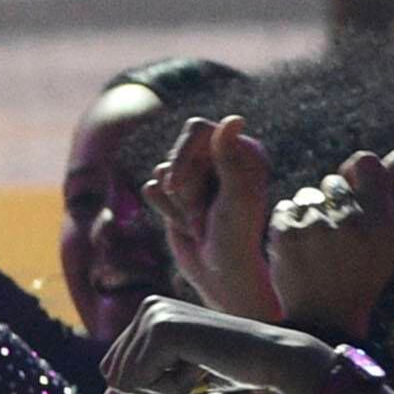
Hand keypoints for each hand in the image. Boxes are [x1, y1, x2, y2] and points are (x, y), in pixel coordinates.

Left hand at [101, 295, 335, 393]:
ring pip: (126, 380)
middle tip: (189, 383)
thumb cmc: (232, 371)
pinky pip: (142, 381)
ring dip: (164, 391)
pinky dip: (172, 389)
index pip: (113, 368)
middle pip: (114, 374)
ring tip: (197, 371)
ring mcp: (154, 315)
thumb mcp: (177, 382)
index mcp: (148, 313)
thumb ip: (141, 389)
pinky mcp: (163, 329)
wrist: (273, 360)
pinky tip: (201, 368)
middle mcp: (147, 307)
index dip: (141, 393)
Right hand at [143, 117, 282, 321]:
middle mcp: (221, 159)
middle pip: (176, 150)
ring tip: (199, 223)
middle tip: (202, 215)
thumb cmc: (236, 239)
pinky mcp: (177, 193)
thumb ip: (230, 158)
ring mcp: (198, 176)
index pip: (197, 129)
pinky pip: (150, 187)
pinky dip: (164, 209)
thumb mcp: (236, 198)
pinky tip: (186, 224)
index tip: (187, 185)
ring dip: (176, 202)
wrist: (221, 275)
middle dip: (183, 184)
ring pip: (161, 171)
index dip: (187, 156)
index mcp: (243, 152)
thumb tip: (233, 119)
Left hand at [267, 149, 393, 341]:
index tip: (355, 194)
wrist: (327, 315)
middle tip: (337, 234)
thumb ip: (388, 191)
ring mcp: (313, 225)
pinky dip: (291, 223)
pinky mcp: (283, 231)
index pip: (365, 163)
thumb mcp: (385, 238)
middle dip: (333, 200)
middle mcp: (348, 220)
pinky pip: (286, 207)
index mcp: (380, 222)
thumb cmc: (362, 273)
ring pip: (308, 195)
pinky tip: (301, 247)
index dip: (358, 174)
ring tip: (319, 244)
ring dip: (311, 213)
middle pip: (333, 180)